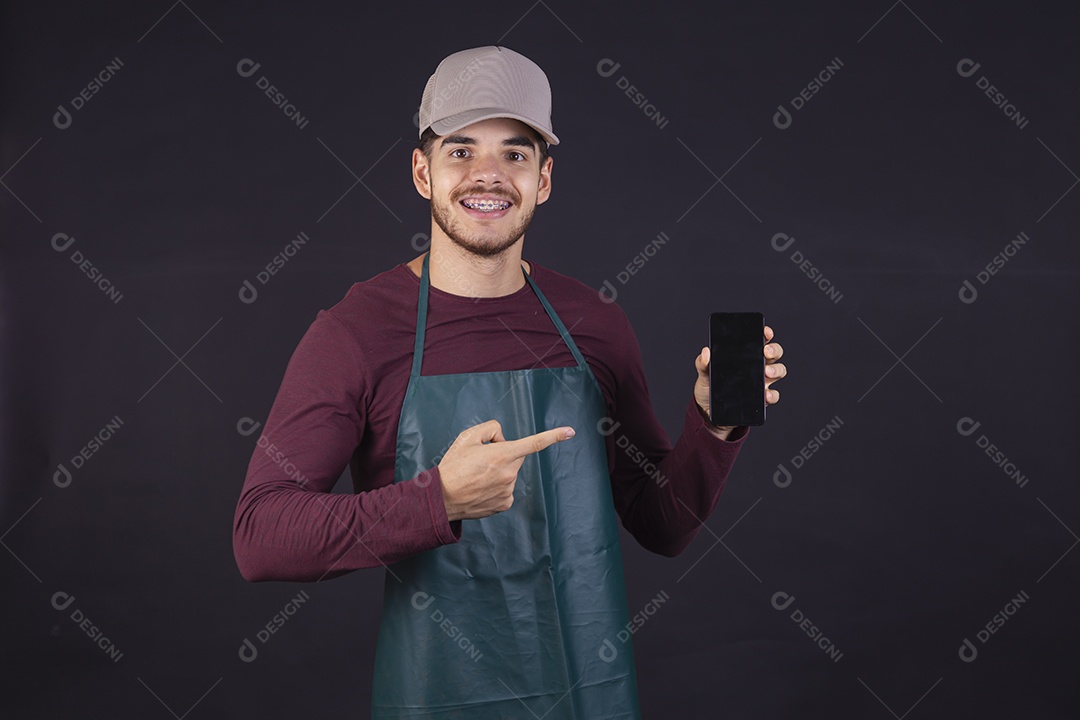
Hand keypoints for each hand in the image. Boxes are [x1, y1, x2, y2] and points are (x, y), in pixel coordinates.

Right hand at [437, 420, 575, 521]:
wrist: (441, 498)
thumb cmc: (453, 466)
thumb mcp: (467, 437)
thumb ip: (490, 429)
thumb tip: (503, 440)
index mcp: (503, 454)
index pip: (533, 443)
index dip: (553, 436)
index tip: (570, 431)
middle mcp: (509, 473)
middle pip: (516, 457)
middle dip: (504, 455)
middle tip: (481, 461)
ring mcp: (508, 490)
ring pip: (510, 474)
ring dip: (498, 472)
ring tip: (477, 477)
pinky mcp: (505, 503)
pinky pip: (506, 489)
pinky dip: (496, 487)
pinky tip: (481, 488)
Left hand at [694, 325, 786, 437]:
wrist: (709, 414)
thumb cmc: (709, 389)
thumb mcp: (704, 374)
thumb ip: (703, 363)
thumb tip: (706, 352)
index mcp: (745, 357)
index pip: (759, 341)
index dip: (765, 334)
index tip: (765, 331)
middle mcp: (757, 367)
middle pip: (774, 354)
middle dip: (774, 350)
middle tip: (766, 352)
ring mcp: (761, 383)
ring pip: (779, 371)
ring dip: (776, 370)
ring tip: (766, 372)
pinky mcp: (761, 400)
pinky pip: (773, 395)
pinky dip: (772, 395)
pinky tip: (765, 395)